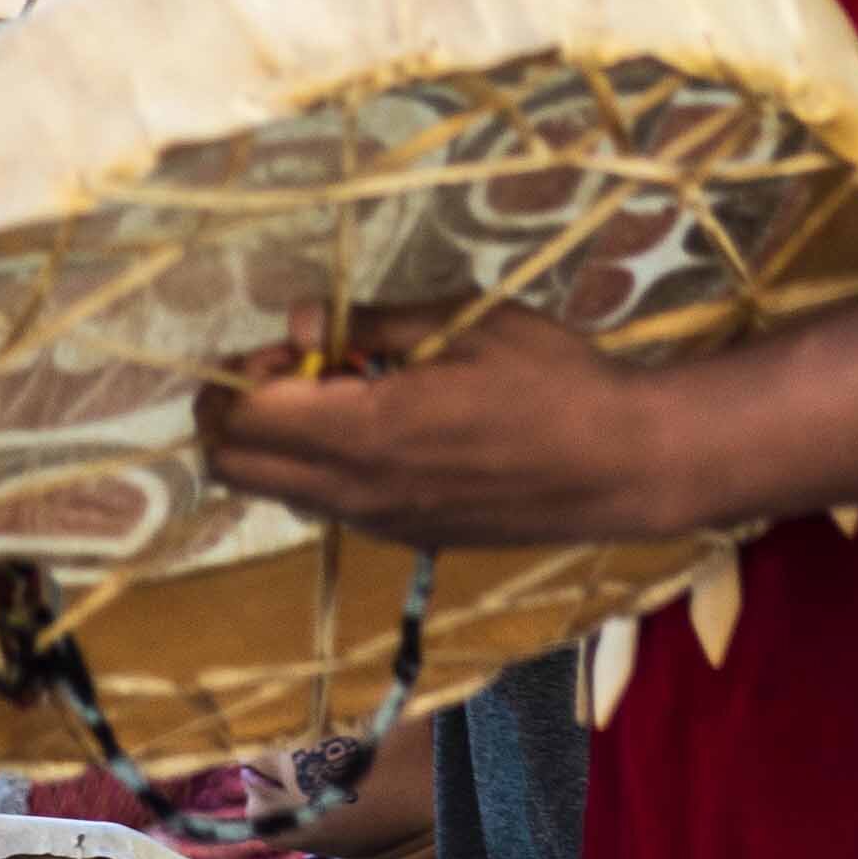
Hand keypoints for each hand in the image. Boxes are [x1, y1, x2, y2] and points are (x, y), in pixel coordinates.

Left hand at [201, 300, 676, 546]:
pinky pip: (328, 505)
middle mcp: (358, 492)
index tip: (293, 339)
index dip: (242, 373)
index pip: (243, 422)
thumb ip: (372, 325)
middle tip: (298, 363)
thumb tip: (298, 320)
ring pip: (279, 493)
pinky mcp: (407, 538)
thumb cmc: (551, 380)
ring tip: (348, 389)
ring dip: (280, 441)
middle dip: (237, 413)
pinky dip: (321, 464)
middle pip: (237, 470)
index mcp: (367, 433)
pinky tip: (385, 425)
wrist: (621, 465)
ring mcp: (380, 524)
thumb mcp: (464, 323)